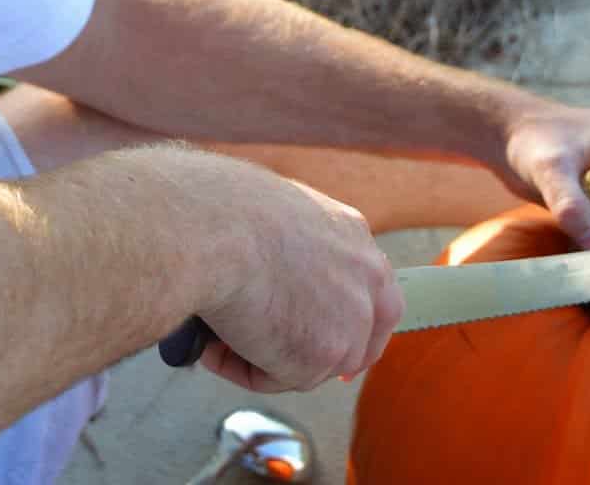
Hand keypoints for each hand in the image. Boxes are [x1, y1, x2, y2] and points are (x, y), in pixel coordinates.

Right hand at [188, 163, 403, 393]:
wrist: (218, 230)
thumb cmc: (224, 211)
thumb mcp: (275, 214)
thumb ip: (291, 250)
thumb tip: (268, 275)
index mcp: (353, 236)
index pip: (374, 292)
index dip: (354, 324)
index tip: (332, 344)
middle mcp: (365, 277)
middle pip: (359, 340)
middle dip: (320, 359)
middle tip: (278, 363)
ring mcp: (351, 319)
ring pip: (312, 364)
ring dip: (266, 357)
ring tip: (218, 337)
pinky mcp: (323, 354)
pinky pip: (277, 377)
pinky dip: (242, 368)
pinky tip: (215, 344)